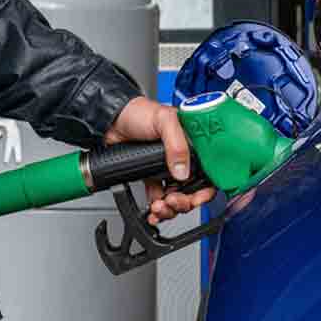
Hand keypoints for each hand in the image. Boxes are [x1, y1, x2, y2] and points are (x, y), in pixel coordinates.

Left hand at [104, 95, 216, 225]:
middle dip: (184, 202)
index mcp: (192, 143)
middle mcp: (183, 157)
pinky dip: (157, 208)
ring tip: (158, 207)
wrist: (112, 118)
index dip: (205, 190)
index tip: (196, 199)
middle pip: (193, 190)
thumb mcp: (164, 120)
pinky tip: (152, 209)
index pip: (208, 172)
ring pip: (176, 197)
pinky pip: (159, 197)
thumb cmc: (139, 111)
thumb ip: (177, 144)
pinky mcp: (152, 175)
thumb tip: (182, 171)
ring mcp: (167, 167)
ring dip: (169, 208)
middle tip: (172, 202)